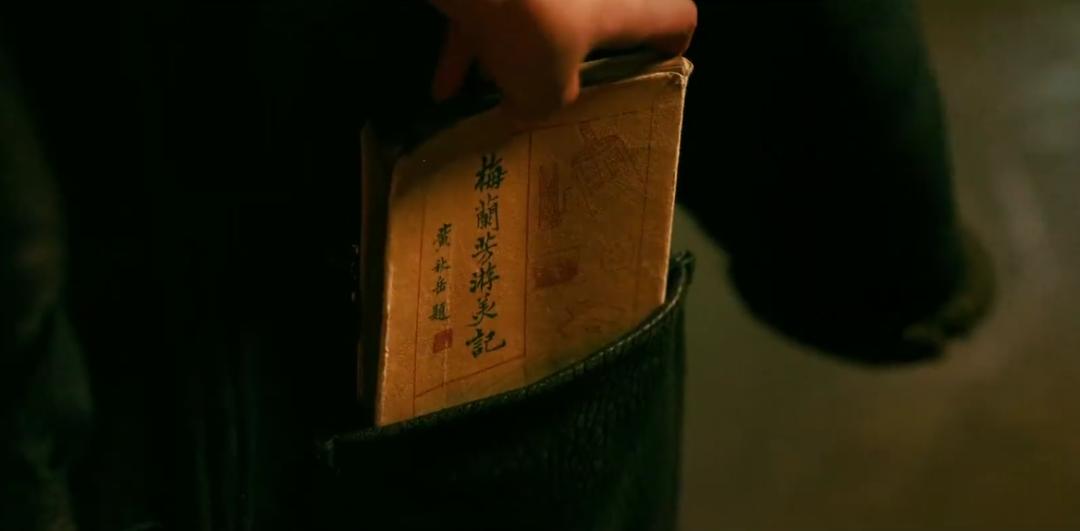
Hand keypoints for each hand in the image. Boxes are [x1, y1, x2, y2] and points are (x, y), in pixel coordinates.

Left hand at [430, 0, 696, 118]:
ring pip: (546, 11)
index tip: (646, 77)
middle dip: (577, 53)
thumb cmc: (537, 29)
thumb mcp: (547, 92)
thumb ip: (548, 103)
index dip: (670, 49)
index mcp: (632, 8)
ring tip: (493, 91)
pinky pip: (497, 7)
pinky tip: (445, 84)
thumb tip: (531, 102)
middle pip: (604, 18)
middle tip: (561, 89)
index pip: (679, 20)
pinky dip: (475, 36)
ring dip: (518, 48)